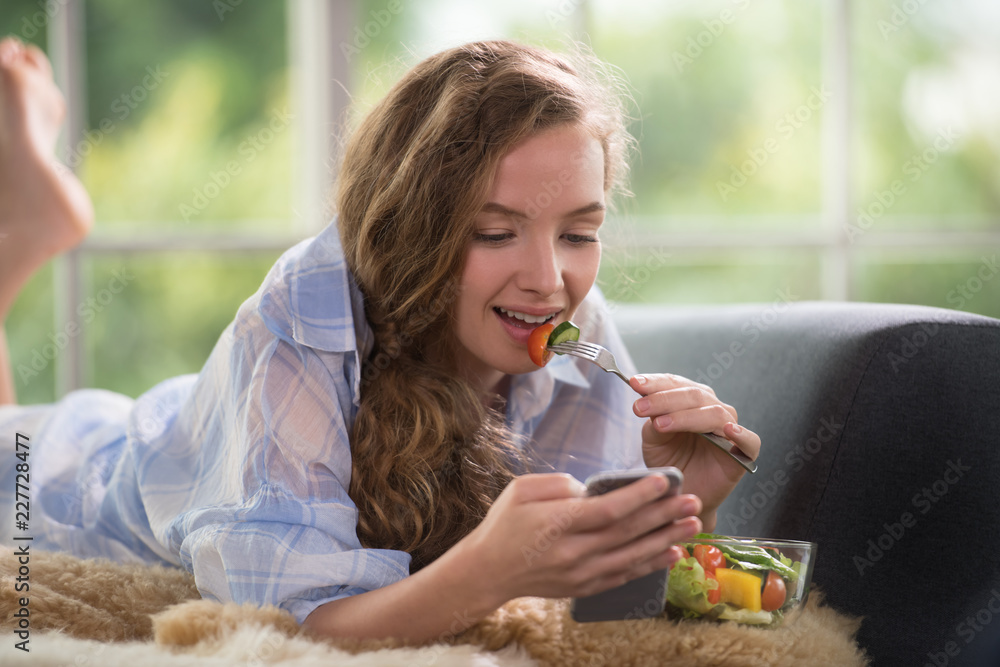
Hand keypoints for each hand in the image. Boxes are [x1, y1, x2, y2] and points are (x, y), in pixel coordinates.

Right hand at [460, 472, 701, 604]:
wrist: (487, 572)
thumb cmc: (504, 524)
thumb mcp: (521, 489)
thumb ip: (558, 484)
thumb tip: (591, 489)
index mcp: (558, 524)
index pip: (609, 510)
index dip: (639, 496)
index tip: (663, 481)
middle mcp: (574, 552)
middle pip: (628, 532)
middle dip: (664, 515)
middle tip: (691, 500)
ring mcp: (581, 573)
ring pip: (633, 555)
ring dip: (666, 539)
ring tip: (692, 525)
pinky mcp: (584, 587)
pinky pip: (624, 576)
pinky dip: (650, 565)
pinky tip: (671, 553)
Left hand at [630, 373, 760, 526]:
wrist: (681, 495)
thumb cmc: (671, 462)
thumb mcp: (654, 439)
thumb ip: (653, 419)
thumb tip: (646, 399)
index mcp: (692, 401)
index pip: (676, 384)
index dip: (656, 382)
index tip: (634, 383)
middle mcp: (713, 410)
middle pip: (693, 396)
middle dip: (664, 399)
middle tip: (639, 407)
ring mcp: (730, 430)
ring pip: (714, 414)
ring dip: (686, 417)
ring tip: (661, 424)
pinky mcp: (744, 454)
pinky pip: (750, 441)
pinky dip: (741, 434)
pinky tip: (728, 430)